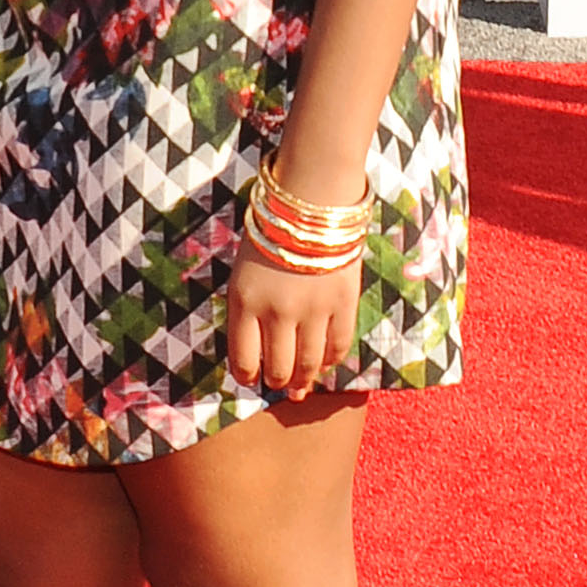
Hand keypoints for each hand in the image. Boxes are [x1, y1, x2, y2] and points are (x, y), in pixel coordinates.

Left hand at [225, 247, 359, 402]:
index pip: (243, 360)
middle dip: (277, 381)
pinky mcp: (343, 303)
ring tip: (300, 383)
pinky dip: (330, 360)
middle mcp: (277, 311)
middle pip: (278, 369)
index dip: (248, 377)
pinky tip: (324, 362)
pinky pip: (337, 346)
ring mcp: (312, 309)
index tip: (252, 379)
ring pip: (308, 364)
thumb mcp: (243, 273)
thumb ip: (247, 312)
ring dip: (303, 379)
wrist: (310, 202)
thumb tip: (259, 356)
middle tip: (279, 382)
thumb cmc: (272, 237)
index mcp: (244, 302)